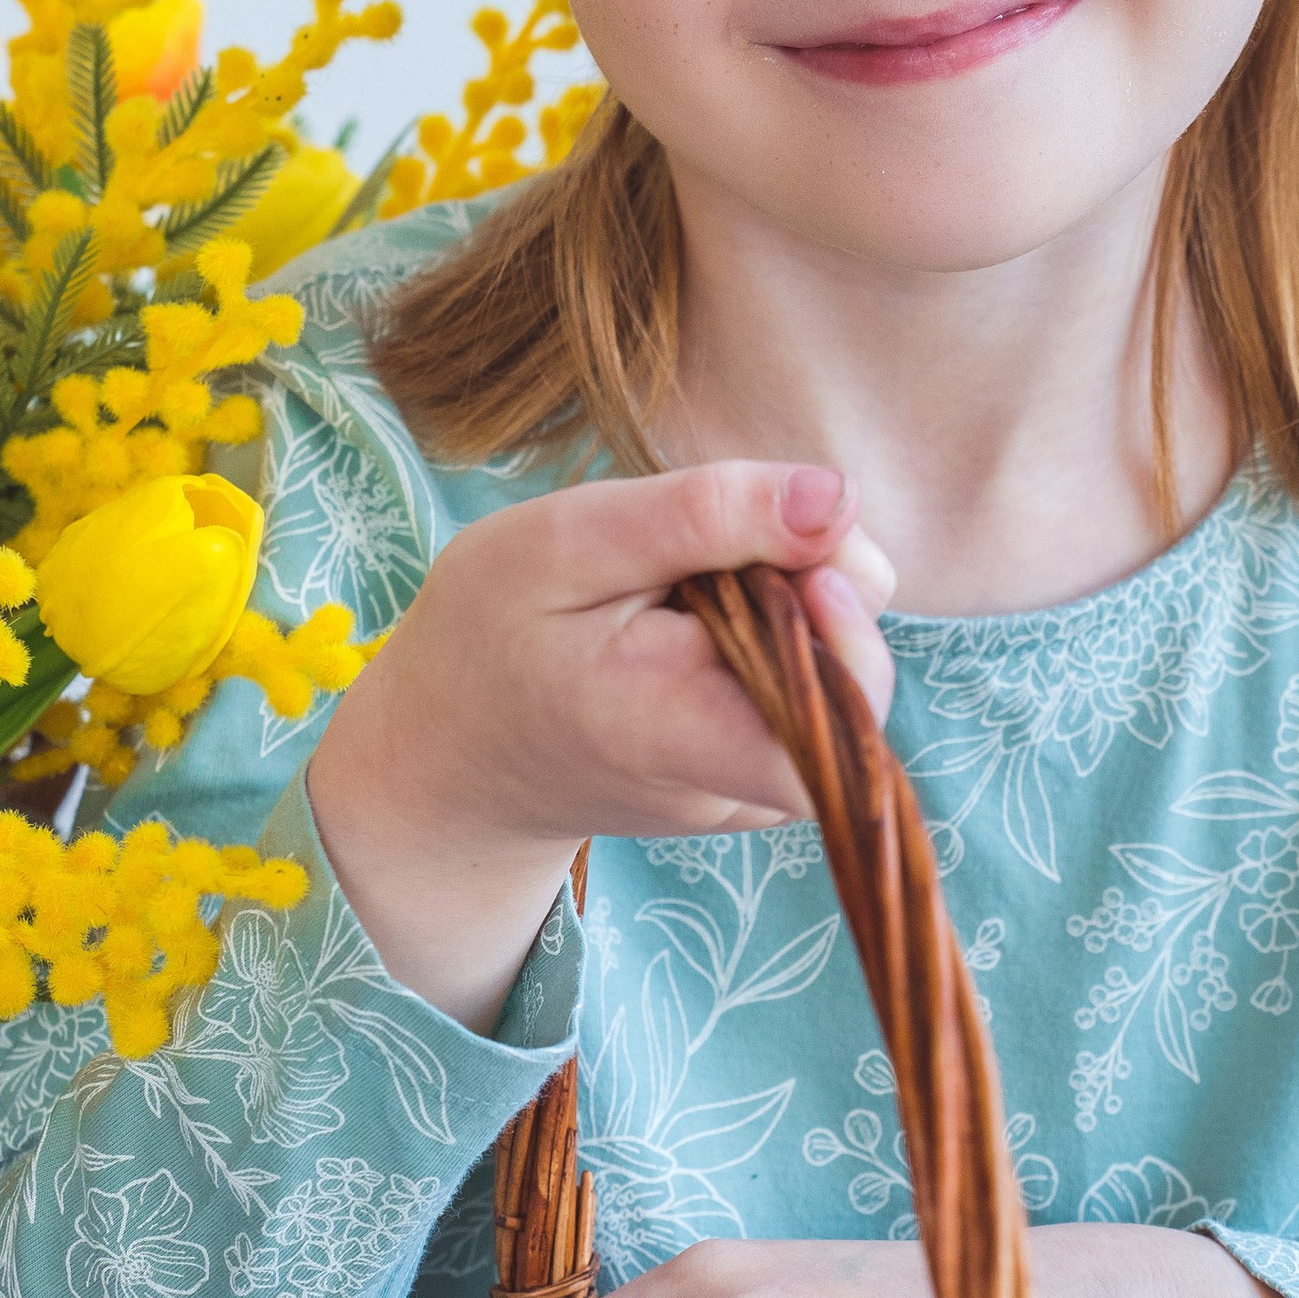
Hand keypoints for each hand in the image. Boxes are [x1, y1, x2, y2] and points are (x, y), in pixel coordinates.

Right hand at [305, 461, 894, 1030]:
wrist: (444, 758)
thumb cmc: (486, 640)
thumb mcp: (566, 543)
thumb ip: (705, 515)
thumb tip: (839, 499)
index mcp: (688, 734)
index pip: (847, 696)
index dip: (842, 607)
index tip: (777, 554)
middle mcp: (740, 788)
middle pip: (854, 667)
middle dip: (806, 576)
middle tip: (696, 557)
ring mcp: (753, 798)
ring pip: (832, 673)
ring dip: (780, 605)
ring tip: (676, 597)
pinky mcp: (753, 784)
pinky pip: (801, 691)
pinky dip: (761, 639)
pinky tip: (687, 629)